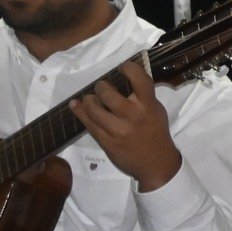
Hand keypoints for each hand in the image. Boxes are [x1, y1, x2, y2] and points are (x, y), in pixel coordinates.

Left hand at [68, 62, 182, 192]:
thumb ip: (143, 98)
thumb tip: (125, 82)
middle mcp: (133, 116)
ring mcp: (118, 130)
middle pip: (108, 94)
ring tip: (90, 99)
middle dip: (101, 87)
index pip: (139, 80)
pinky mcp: (107, 142)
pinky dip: (80, 112)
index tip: (123, 67)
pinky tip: (76, 105)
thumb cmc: (156, 133)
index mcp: (148, 106)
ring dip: (88, 100)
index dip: (129, 69)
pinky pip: (89, 124)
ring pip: (94, 109)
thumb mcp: (156, 112)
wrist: (155, 163)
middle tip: (101, 87)